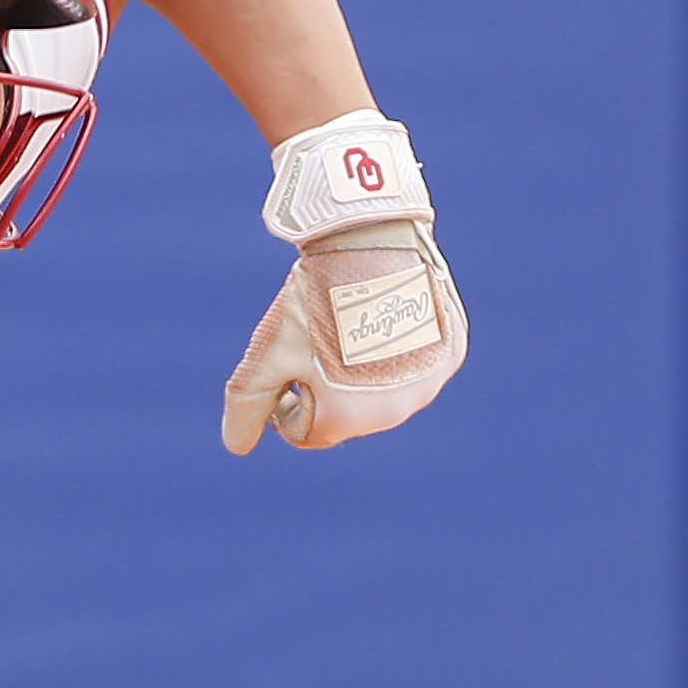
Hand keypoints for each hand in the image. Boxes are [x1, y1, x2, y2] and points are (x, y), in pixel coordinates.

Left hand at [222, 219, 467, 453]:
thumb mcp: (269, 352)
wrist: (372, 240)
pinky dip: (397, 353)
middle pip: (345, 417)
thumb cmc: (313, 300)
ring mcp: (429, 383)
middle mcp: (395, 412)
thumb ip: (248, 404)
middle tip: (317, 340)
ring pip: (382, 394)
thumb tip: (237, 447)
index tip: (285, 366)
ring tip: (348, 328)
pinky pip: (416, 368)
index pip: (304, 433)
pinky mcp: (450, 355)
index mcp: (347, 418)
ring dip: (360, 374)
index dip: (285, 403)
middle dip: (325, 389)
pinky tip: (382, 320)